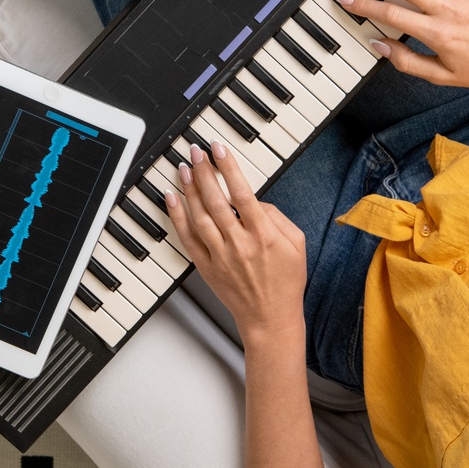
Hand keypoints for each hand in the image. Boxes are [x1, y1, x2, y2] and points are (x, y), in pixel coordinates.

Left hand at [165, 143, 307, 342]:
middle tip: (196, 151)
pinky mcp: (206, 267)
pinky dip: (177, 217)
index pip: (242, 193)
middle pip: (216, 201)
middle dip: (204, 171)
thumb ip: (277, 217)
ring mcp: (220, 256)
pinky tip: (172, 198)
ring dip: (189, 189)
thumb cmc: (285, 282)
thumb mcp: (296, 244)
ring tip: (184, 168)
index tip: (219, 148)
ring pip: (198, 217)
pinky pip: (187, 238)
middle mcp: (239, 244)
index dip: (228, 167)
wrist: (269, 319)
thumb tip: (255, 200)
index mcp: (263, 235)